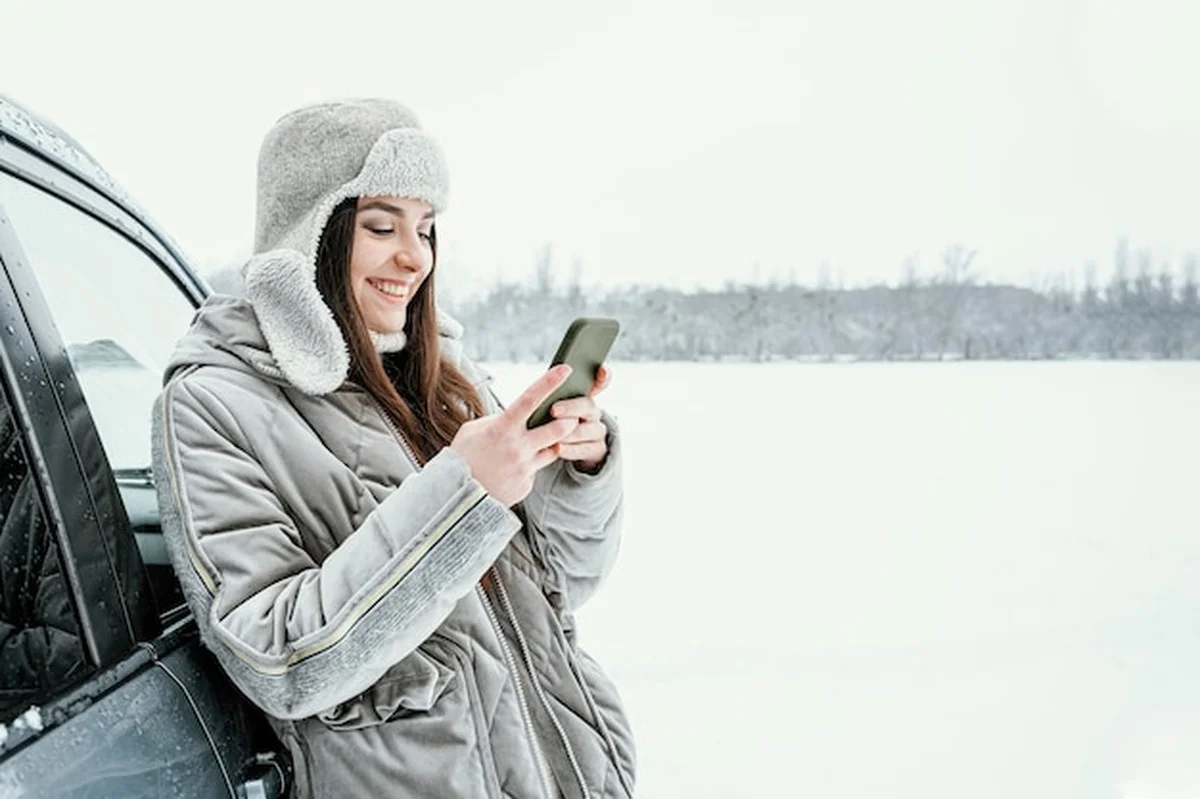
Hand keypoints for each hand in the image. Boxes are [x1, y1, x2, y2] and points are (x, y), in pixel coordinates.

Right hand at [450, 365, 579, 505]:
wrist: (456, 498)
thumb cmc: (462, 458)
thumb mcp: (472, 430)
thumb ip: (496, 420)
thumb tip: (515, 415)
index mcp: (501, 428)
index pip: (530, 399)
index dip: (549, 382)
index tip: (565, 369)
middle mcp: (517, 447)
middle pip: (558, 428)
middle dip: (569, 420)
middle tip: (571, 417)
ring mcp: (523, 468)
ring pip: (553, 450)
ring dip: (551, 444)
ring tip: (534, 444)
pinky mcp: (526, 484)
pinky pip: (536, 471)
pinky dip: (529, 467)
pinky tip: (510, 470)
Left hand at [549, 364, 611, 472]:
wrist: (554, 450)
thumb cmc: (546, 423)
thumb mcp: (548, 407)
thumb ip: (550, 397)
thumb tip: (541, 387)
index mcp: (582, 396)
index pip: (598, 382)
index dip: (602, 376)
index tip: (602, 370)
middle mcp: (593, 412)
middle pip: (588, 405)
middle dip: (571, 407)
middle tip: (553, 410)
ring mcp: (597, 430)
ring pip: (589, 429)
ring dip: (570, 432)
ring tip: (553, 435)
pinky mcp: (597, 449)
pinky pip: (587, 449)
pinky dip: (571, 449)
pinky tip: (557, 448)